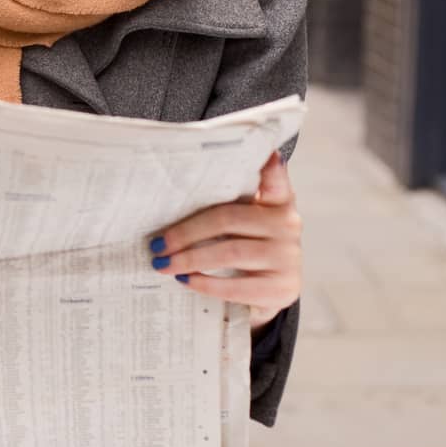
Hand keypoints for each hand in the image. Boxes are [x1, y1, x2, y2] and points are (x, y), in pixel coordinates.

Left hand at [151, 151, 301, 329]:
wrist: (268, 293)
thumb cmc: (245, 248)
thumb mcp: (243, 223)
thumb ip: (227, 203)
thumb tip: (180, 187)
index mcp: (278, 202)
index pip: (275, 179)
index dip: (271, 167)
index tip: (266, 154)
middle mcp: (288, 225)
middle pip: (228, 219)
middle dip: (186, 233)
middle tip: (157, 244)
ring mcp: (288, 257)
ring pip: (230, 252)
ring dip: (190, 259)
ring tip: (163, 263)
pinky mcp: (283, 288)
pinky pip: (237, 286)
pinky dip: (206, 283)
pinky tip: (185, 280)